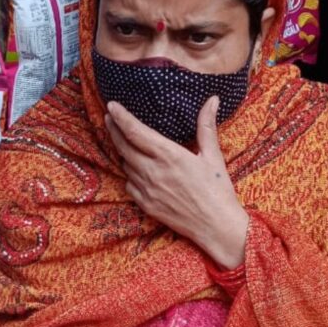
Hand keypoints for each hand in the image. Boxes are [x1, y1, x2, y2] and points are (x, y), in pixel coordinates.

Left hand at [105, 97, 248, 268]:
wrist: (216, 226)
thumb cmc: (218, 190)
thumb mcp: (213, 156)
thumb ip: (206, 126)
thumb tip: (213, 99)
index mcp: (169, 156)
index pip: (135, 132)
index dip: (120, 117)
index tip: (111, 106)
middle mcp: (153, 172)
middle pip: (123, 146)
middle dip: (114, 129)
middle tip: (109, 118)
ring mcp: (147, 190)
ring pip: (125, 165)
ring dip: (123, 152)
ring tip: (124, 141)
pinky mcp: (146, 205)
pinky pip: (129, 184)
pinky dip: (130, 174)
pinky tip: (136, 169)